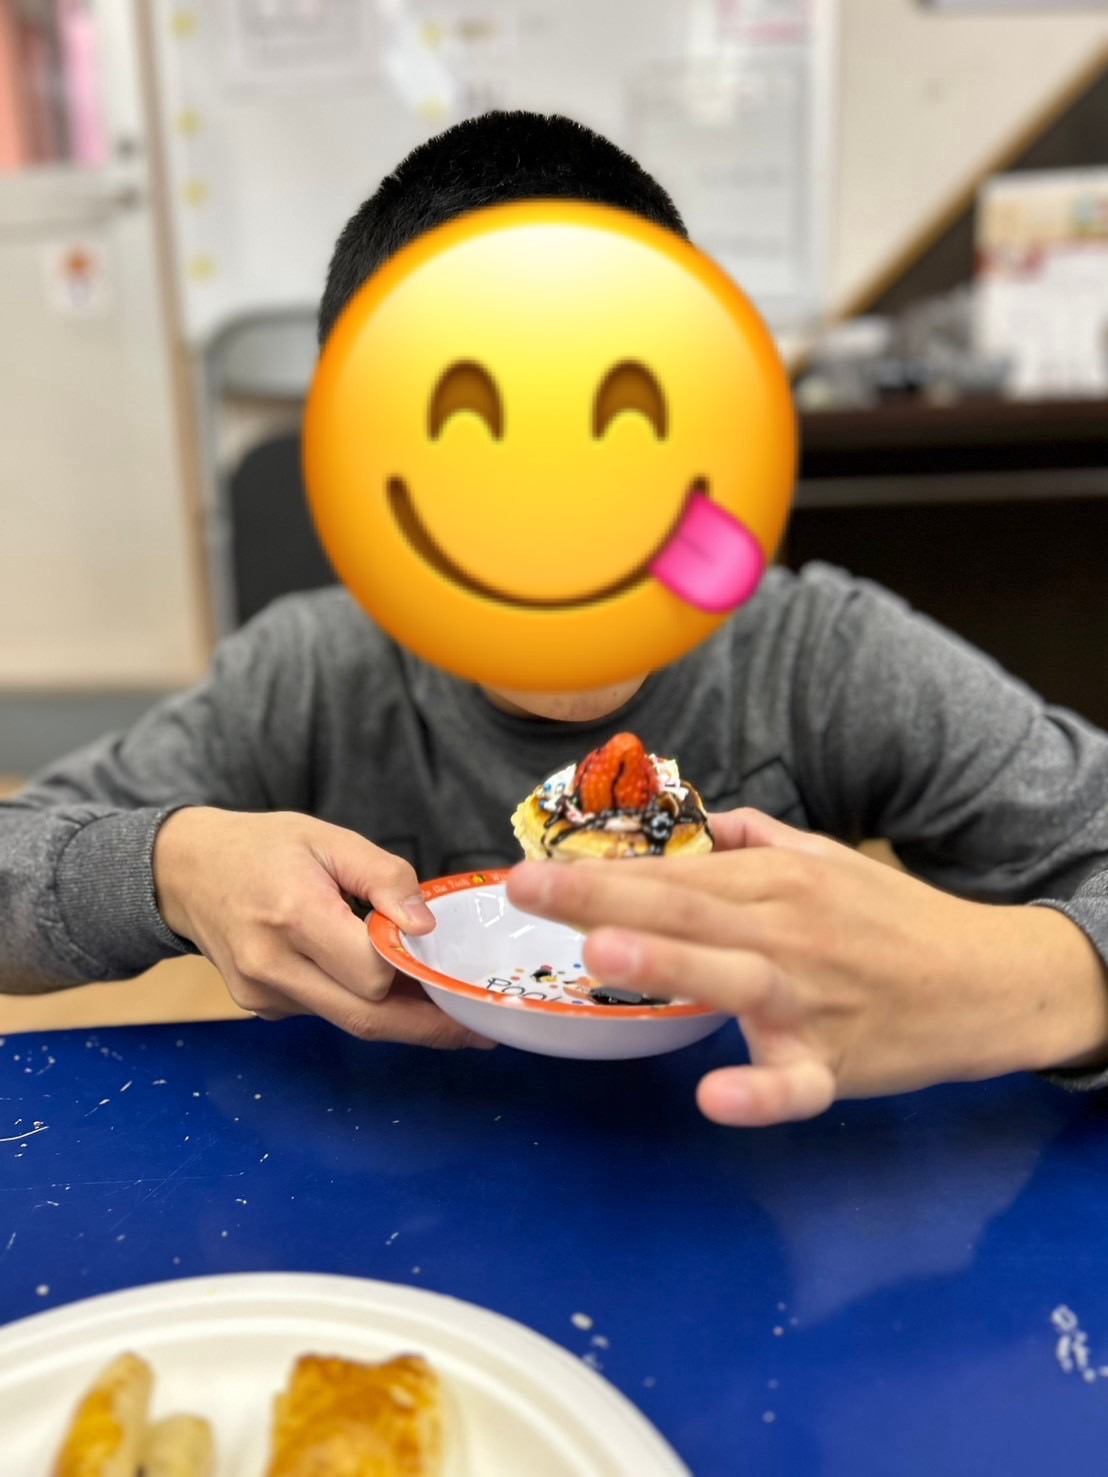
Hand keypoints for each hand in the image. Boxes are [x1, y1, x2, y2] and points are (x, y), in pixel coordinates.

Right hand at [154, 807, 491, 1049]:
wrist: (184, 871)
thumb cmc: (261, 847)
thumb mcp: (328, 838)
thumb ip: (383, 877)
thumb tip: (423, 925)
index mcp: (293, 916)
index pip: (371, 971)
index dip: (414, 971)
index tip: (453, 968)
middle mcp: (272, 966)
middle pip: (366, 1018)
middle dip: (425, 1026)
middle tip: (474, 1028)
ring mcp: (262, 994)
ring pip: (348, 1020)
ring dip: (395, 1014)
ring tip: (438, 1000)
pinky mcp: (261, 1006)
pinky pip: (325, 1011)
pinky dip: (358, 1002)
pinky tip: (377, 980)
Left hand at [506, 809, 1107, 1125]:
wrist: (987, 980)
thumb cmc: (895, 920)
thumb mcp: (829, 858)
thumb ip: (756, 838)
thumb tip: (698, 821)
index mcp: (778, 882)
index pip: (674, 874)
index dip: (597, 873)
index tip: (528, 871)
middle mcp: (787, 933)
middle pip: (687, 911)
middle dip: (601, 899)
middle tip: (526, 892)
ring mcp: (811, 999)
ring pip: (732, 977)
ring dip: (668, 961)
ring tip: (600, 951)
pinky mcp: (837, 1063)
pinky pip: (796, 1085)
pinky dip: (761, 1093)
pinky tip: (715, 1098)